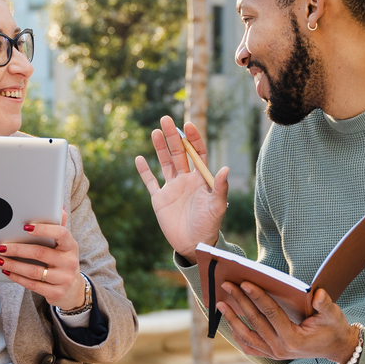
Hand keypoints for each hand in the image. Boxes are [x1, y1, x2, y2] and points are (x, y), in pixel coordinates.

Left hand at [0, 210, 86, 310]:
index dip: (43, 229)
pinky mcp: (56, 293)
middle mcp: (69, 262)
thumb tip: (59, 208)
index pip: (60, 233)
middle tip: (0, 246)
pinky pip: (32, 285)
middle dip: (17, 249)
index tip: (26, 227)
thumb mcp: (64, 245)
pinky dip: (17, 277)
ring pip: (33, 271)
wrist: (73, 289)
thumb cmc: (63, 261)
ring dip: (13, 264)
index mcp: (71, 246)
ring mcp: (63, 279)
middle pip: (40, 253)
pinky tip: (6, 271)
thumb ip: (59, 227)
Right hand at [134, 115, 229, 259]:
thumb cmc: (209, 226)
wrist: (194, 245)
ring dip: (160, 148)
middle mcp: (186, 180)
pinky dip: (144, 171)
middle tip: (166, 119)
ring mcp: (172, 188)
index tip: (188, 124)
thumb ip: (220, 188)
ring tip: (155, 131)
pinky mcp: (160, 199)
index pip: (197, 153)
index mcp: (200, 179)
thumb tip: (225, 168)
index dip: (193, 138)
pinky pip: (150, 182)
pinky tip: (139, 158)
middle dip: (173, 136)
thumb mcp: (217, 207)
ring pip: (165, 163)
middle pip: (179, 153)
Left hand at [217, 285, 360, 363]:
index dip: (258, 297)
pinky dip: (238, 335)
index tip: (245, 283)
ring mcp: (274, 353)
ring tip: (221, 304)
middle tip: (227, 285)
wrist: (336, 347)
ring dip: (233, 319)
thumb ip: (325, 304)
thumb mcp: (334, 315)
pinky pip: (250, 346)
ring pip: (247, 336)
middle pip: (255, 322)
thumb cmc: (334, 328)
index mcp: (293, 339)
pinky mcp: (272, 354)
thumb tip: (318, 294)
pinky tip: (230, 323)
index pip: (271, 314)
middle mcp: (280, 349)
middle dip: (240, 302)